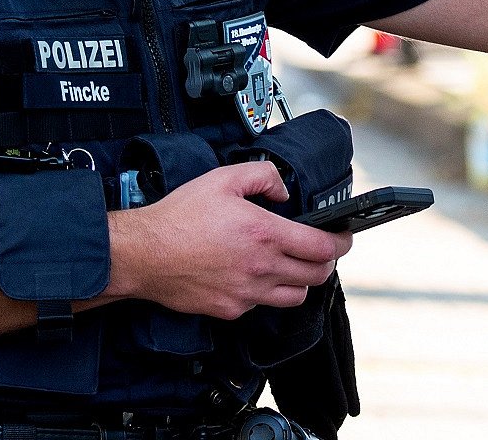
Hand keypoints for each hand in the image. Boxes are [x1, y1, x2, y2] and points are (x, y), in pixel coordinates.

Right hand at [108, 162, 352, 319]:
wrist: (142, 254)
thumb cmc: (178, 217)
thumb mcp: (222, 179)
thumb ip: (262, 177)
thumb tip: (283, 192)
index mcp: (265, 234)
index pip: (323, 247)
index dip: (342, 242)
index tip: (345, 236)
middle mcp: (261, 268)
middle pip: (317, 275)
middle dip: (326, 261)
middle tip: (320, 250)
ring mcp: (247, 293)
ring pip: (295, 297)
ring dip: (300, 280)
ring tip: (291, 265)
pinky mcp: (231, 310)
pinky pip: (262, 306)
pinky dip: (267, 293)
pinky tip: (254, 276)